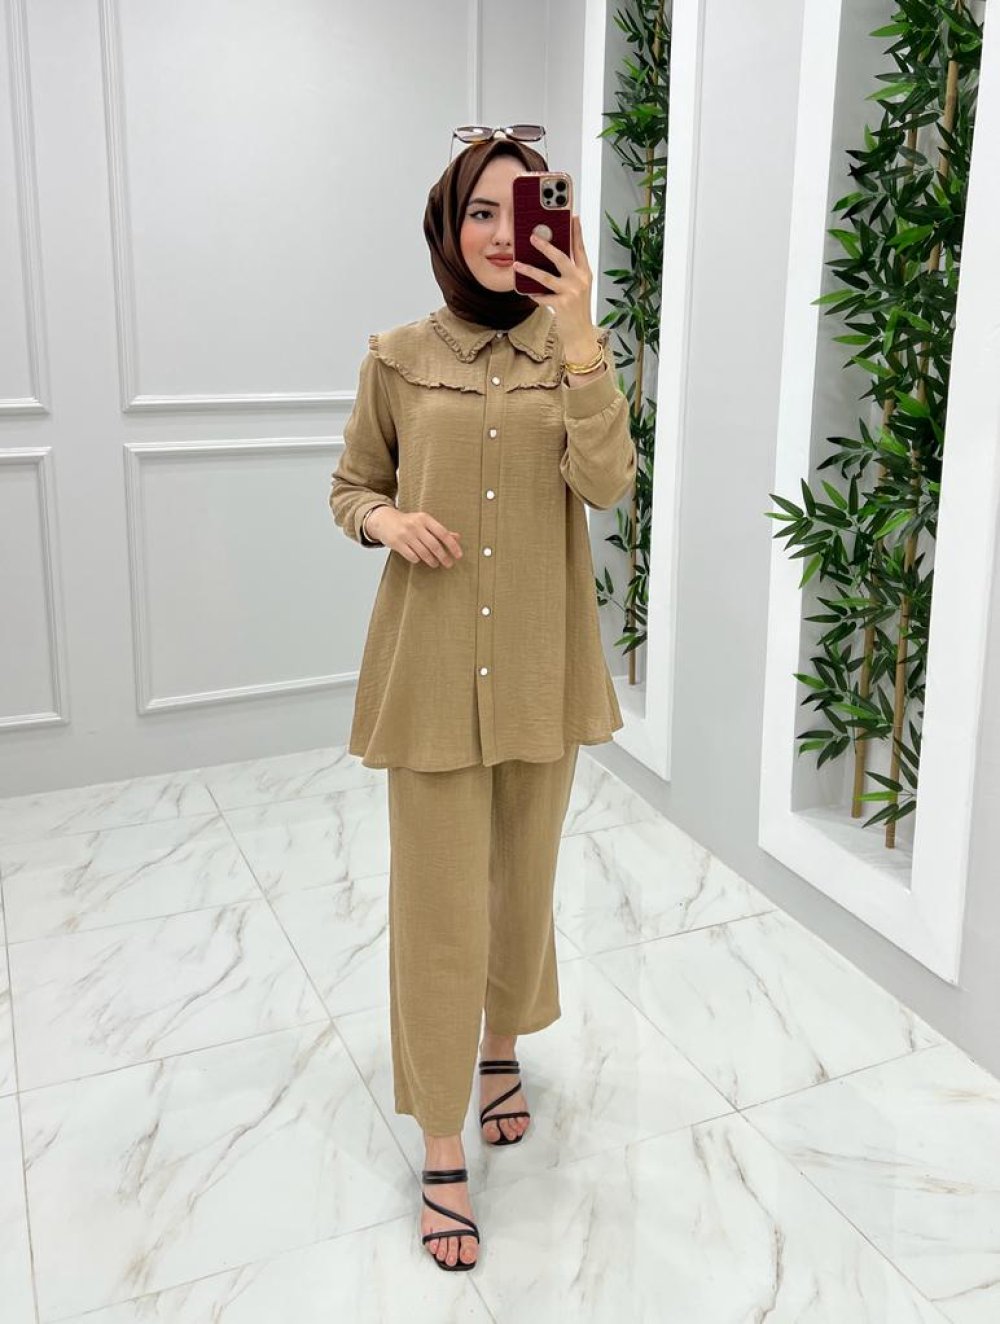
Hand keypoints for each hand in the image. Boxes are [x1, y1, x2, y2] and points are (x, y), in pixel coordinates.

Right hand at [366, 506, 462, 567]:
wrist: (384, 520)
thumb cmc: (408, 522)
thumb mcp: (424, 522)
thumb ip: (439, 530)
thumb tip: (457, 537)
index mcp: (425, 518)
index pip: (443, 533)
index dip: (452, 545)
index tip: (459, 555)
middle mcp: (415, 525)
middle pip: (434, 545)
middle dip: (443, 557)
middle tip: (449, 564)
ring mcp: (405, 534)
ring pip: (423, 552)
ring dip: (432, 560)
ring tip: (435, 564)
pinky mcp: (396, 543)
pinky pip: (412, 556)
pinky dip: (418, 560)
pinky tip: (419, 559)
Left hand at [512, 212, 597, 353]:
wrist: (581, 334)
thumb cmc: (576, 309)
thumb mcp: (577, 287)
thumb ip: (569, 273)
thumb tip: (549, 257)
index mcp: (585, 273)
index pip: (580, 248)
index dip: (576, 232)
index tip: (572, 217)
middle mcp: (580, 280)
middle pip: (561, 257)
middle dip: (546, 246)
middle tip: (533, 236)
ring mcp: (571, 292)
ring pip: (546, 277)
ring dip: (529, 270)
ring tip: (517, 264)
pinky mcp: (562, 305)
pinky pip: (542, 296)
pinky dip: (533, 294)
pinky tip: (525, 291)